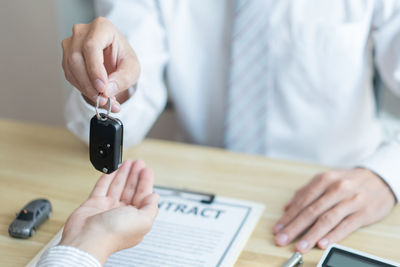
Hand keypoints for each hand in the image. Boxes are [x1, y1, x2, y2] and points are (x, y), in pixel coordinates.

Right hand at [59, 160, 158, 263]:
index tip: (147, 170)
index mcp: (136, 219)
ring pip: (117, 187)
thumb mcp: (143, 220)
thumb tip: (155, 197)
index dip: (146, 182)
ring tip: (127, 162)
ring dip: (123, 173)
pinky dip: (107, 178)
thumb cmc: (114, 233)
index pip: (144, 196)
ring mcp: (108, 208)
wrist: (88, 239)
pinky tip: (112, 169)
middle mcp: (122, 214)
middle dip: (135, 175)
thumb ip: (151, 207)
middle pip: (131, 189)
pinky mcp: (94, 204)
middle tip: (138, 163)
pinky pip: (102, 187)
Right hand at [61, 17, 140, 111]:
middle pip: (77, 58)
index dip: (95, 69)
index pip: (92, 47)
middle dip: (89, 83)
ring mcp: (71, 43)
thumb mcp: (132, 69)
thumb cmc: (124, 59)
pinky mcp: (67, 56)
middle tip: (103, 99)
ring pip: (70, 68)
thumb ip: (122, 79)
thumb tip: (106, 91)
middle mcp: (82, 32)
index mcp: (102, 27)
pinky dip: (81, 88)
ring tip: (102, 100)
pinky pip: (69, 75)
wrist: (116, 61)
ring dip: (85, 88)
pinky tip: (94, 93)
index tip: (102, 88)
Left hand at [273, 168, 395, 252]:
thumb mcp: (327, 179)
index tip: (277, 228)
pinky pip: (346, 226)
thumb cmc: (349, 181)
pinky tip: (322, 243)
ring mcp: (350, 201)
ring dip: (311, 234)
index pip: (302, 201)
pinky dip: (333, 235)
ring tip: (300, 246)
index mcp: (324, 179)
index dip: (288, 216)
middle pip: (311, 211)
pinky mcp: (363, 213)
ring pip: (327, 219)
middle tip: (282, 239)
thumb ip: (306, 192)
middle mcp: (336, 189)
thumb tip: (287, 207)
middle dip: (294, 227)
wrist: (380, 179)